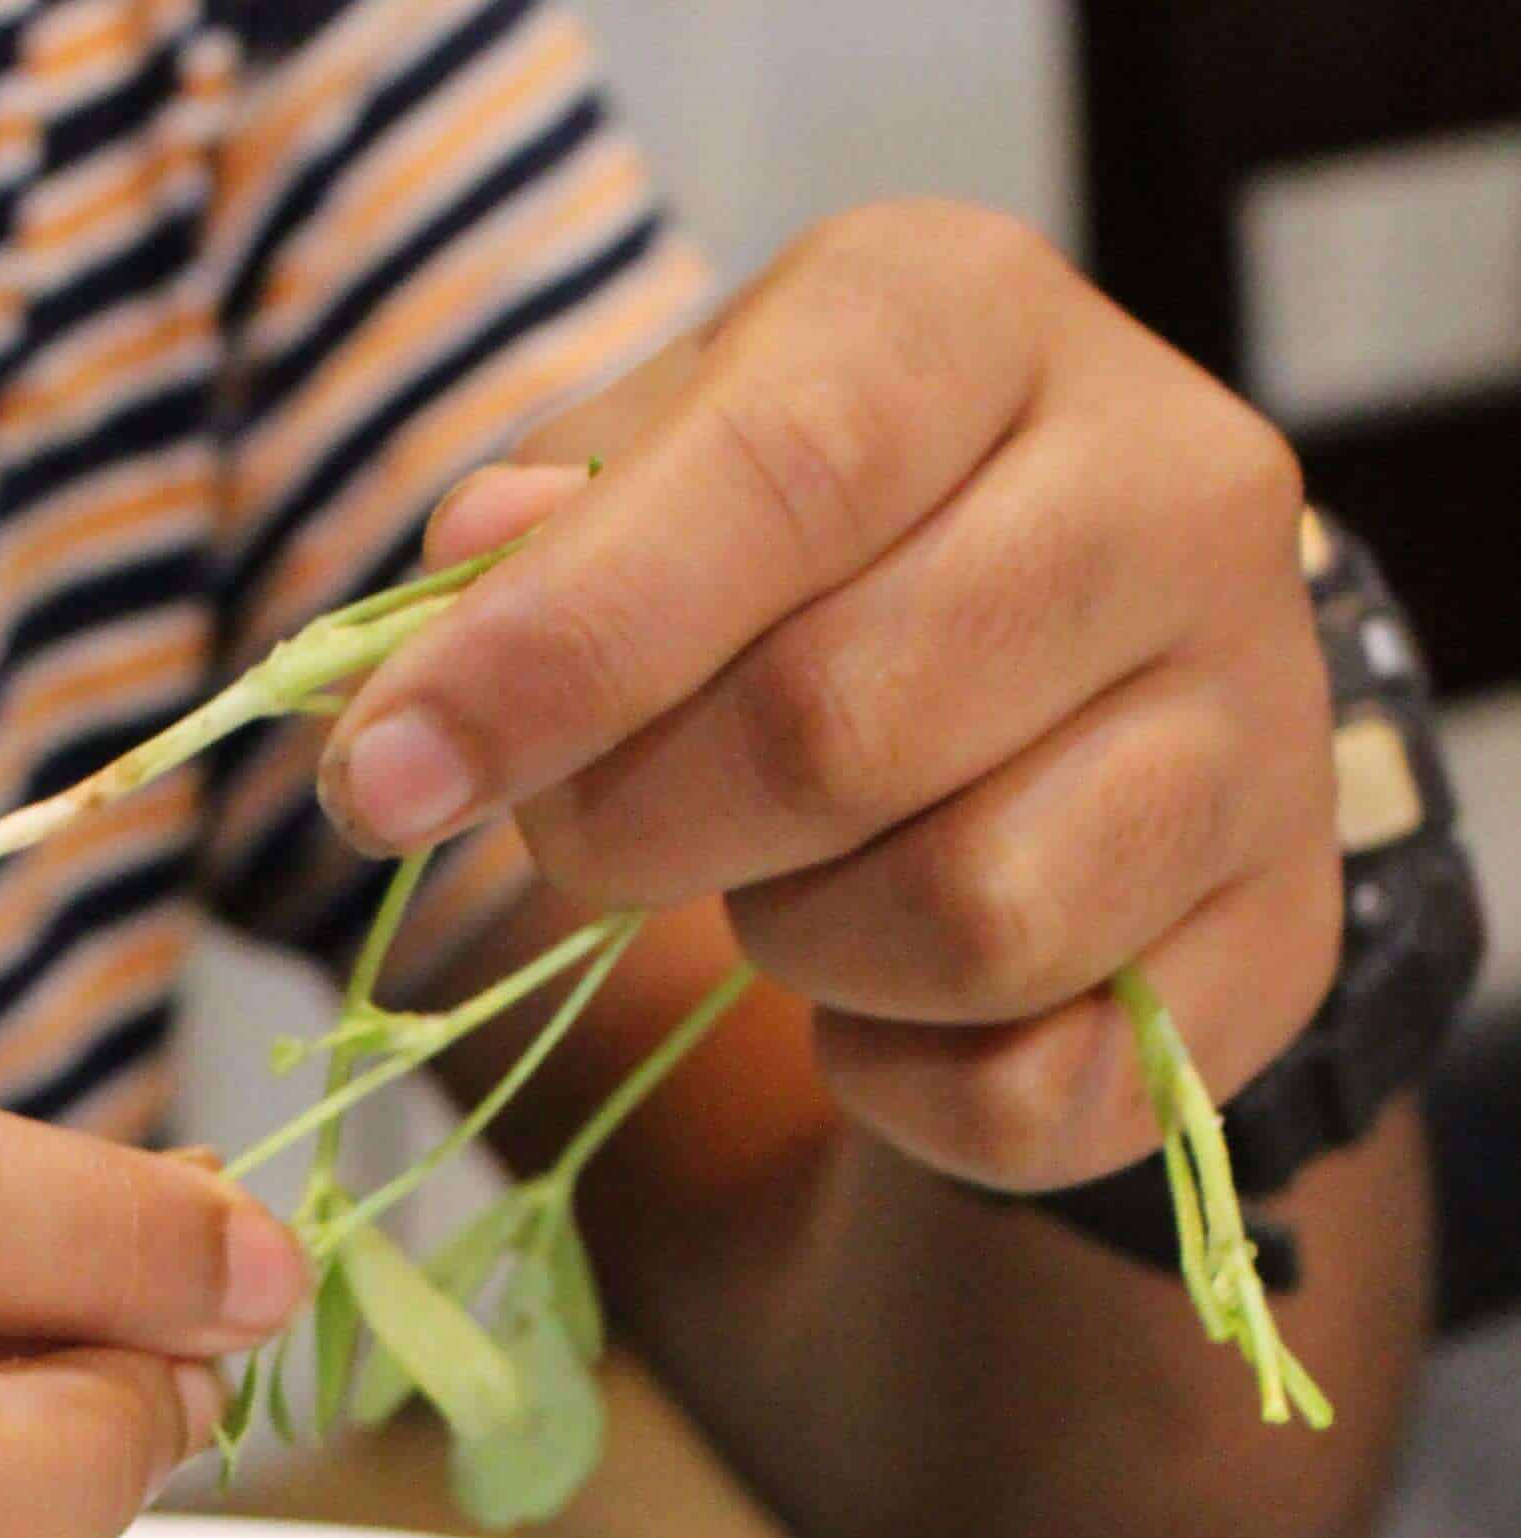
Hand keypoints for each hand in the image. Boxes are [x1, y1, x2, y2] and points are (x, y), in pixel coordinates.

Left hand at [321, 204, 1339, 1190]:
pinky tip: (884, 1004)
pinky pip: (1037, 1090)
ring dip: (797, 946)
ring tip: (786, 887)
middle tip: (592, 842)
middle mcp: (1172, 494)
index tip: (381, 783)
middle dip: (643, 828)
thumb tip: (469, 579)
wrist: (1069, 699)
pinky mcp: (1279, 942)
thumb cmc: (819, 568)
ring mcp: (1256, 727)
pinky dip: (904, 1089)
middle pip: (844, 724)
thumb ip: (553, 530)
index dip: (557, 652)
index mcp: (980, 325)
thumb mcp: (668, 481)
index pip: (779, 476)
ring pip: (961, 919)